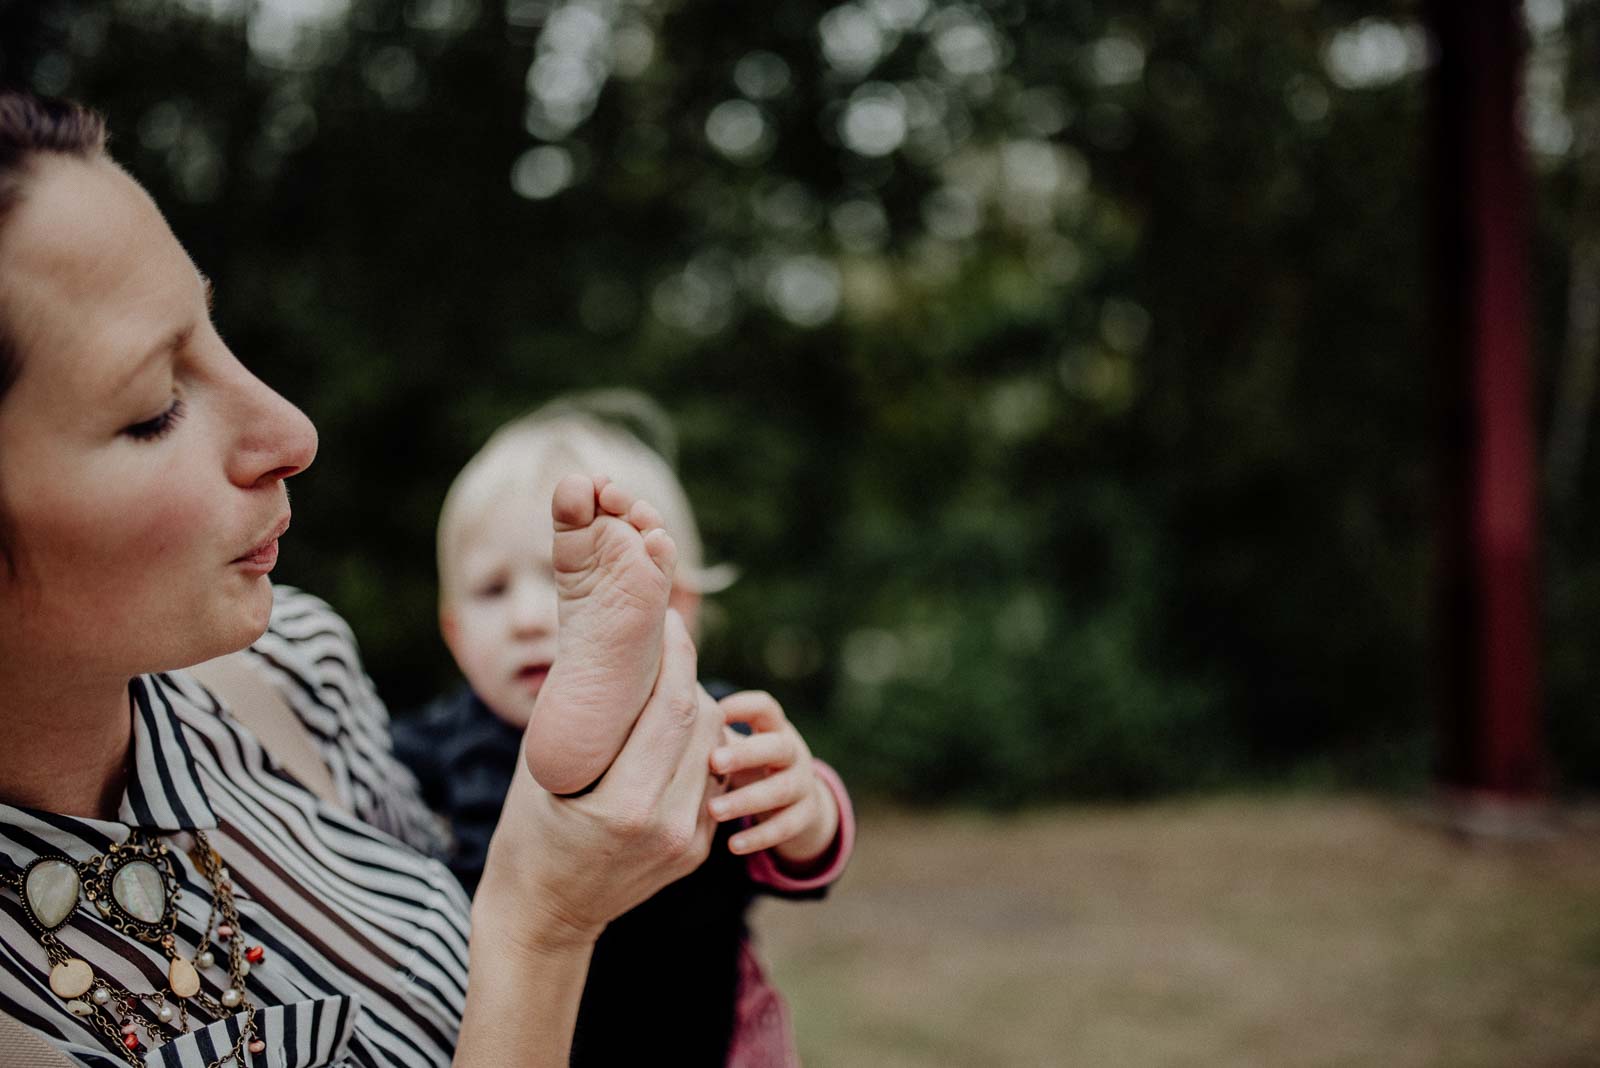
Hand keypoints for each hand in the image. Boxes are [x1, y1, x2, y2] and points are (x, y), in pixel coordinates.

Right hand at [475, 610, 724, 950]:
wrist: (544, 913)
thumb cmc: (529, 831)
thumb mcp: (544, 769)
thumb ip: (582, 714)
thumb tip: (604, 643)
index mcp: (624, 806)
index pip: (673, 711)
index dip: (677, 657)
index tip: (667, 620)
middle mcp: (667, 825)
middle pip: (703, 723)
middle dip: (688, 674)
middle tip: (666, 640)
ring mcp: (689, 842)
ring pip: (714, 748)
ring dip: (697, 707)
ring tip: (665, 683)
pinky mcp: (698, 850)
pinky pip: (710, 779)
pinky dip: (697, 746)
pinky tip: (671, 729)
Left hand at [707, 690, 839, 866]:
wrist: (796, 803)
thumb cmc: (746, 766)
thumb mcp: (733, 746)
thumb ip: (706, 734)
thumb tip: (656, 717)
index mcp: (773, 729)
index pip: (765, 708)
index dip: (743, 708)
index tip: (712, 714)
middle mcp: (792, 752)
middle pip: (777, 746)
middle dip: (745, 754)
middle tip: (712, 762)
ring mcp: (803, 784)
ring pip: (782, 789)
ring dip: (747, 799)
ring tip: (713, 810)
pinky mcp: (805, 816)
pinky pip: (787, 827)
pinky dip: (760, 837)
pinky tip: (733, 845)